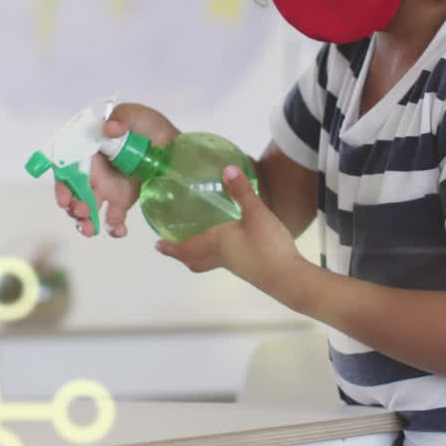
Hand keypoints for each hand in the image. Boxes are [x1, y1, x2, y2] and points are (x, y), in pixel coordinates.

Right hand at [55, 102, 178, 237]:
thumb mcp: (134, 114)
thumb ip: (121, 117)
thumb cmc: (147, 125)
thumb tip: (110, 128)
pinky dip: (113, 229)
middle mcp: (91, 171)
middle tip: (81, 211)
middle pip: (72, 193)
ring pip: (86, 209)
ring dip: (83, 222)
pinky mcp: (121, 200)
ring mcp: (105, 188)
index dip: (61, 184)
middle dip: (72, 206)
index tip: (63, 198)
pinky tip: (120, 231)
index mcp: (87, 150)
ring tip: (89, 230)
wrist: (171, 144)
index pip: (65, 168)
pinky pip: (112, 219)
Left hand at [154, 165, 306, 295]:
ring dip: (198, 254)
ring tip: (196, 243)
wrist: (288, 277)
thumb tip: (227, 169)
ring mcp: (235, 265)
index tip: (157, 244)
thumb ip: (241, 191)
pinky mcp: (249, 268)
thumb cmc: (267, 245)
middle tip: (170, 245)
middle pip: (195, 259)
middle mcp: (221, 256)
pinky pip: (224, 261)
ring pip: (209, 261)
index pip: (186, 247)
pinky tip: (229, 243)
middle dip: (181, 253)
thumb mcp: (255, 213)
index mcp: (216, 243)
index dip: (171, 246)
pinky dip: (217, 253)